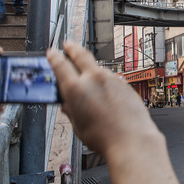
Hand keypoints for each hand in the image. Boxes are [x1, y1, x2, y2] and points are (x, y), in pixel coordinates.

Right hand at [47, 41, 157, 157]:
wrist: (132, 139)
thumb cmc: (104, 137)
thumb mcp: (78, 125)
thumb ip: (71, 110)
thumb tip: (68, 104)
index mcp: (76, 89)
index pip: (60, 65)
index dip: (54, 57)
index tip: (52, 53)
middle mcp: (94, 79)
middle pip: (80, 54)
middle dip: (71, 48)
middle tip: (67, 45)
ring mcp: (111, 79)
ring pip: (96, 67)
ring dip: (90, 67)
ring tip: (86, 75)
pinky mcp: (124, 83)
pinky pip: (110, 77)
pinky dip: (103, 80)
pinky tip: (104, 91)